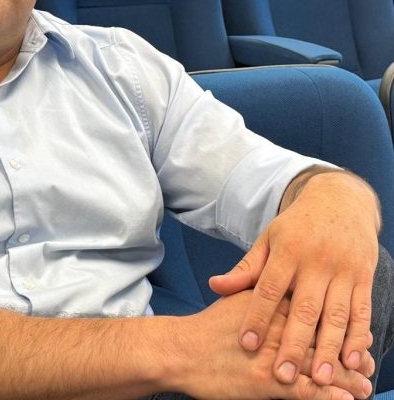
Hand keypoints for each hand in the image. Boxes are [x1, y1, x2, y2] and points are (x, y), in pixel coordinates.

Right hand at [179, 291, 373, 399]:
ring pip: (322, 365)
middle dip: (349, 352)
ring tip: (364, 386)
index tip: (355, 332)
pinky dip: (329, 397)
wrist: (179, 351)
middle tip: (368, 363)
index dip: (338, 321)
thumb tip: (273, 286)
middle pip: (324, 337)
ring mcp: (275, 354)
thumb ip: (257, 292)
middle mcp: (279, 326)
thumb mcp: (234, 300)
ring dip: (347, 378)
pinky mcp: (268, 382)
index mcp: (271, 304)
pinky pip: (308, 391)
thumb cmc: (205, 329)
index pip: (314, 310)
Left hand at [209, 171, 379, 386]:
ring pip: (337, 315)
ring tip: (322, 378)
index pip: (269, 289)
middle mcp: (317, 262)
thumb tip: (215, 286)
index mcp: (287, 252)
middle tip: (284, 375)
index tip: (247, 345)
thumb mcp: (268, 241)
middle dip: (295, 344)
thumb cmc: (296, 227)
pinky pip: (362, 312)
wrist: (340, 200)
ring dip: (330, 349)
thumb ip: (246, 268)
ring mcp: (343, 271)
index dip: (257, 317)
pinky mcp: (364, 278)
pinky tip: (352, 361)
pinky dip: (359, 337)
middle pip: (304, 309)